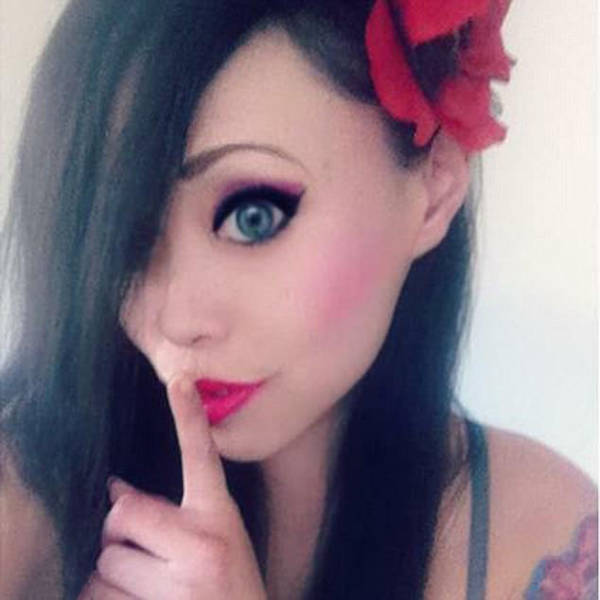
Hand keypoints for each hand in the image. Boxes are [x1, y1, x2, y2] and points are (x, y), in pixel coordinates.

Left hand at [79, 375, 266, 599]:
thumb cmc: (228, 586)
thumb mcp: (216, 541)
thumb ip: (172, 516)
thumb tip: (114, 492)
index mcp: (220, 517)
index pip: (202, 458)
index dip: (190, 417)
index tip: (181, 380)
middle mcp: (203, 544)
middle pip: (122, 516)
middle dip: (118, 535)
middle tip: (142, 552)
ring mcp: (181, 584)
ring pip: (106, 564)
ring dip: (112, 577)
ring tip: (148, 589)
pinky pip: (98, 598)